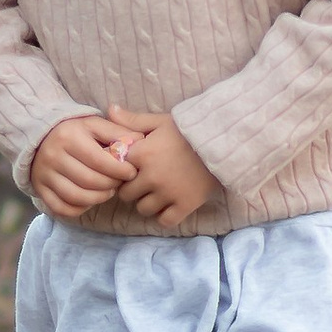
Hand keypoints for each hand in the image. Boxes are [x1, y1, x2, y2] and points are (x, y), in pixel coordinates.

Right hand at [29, 115, 140, 218]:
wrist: (40, 136)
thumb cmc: (75, 132)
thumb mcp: (95, 124)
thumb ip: (117, 132)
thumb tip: (140, 141)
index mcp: (69, 137)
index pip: (100, 161)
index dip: (121, 170)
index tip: (131, 172)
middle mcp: (53, 156)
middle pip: (90, 181)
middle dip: (111, 185)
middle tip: (120, 183)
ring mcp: (44, 175)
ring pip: (77, 197)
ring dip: (99, 198)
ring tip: (108, 191)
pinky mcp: (39, 189)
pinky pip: (62, 208)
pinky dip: (80, 208)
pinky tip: (90, 200)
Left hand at [111, 113, 219, 231]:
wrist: (222, 141)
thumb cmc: (188, 130)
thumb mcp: (159, 121)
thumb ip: (132, 120)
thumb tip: (109, 110)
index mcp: (141, 154)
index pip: (116, 171)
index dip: (121, 170)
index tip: (131, 168)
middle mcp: (151, 176)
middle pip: (126, 195)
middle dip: (132, 189)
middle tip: (143, 182)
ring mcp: (168, 193)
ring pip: (143, 209)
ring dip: (147, 203)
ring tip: (156, 192)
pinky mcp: (185, 205)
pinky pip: (165, 221)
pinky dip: (164, 215)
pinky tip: (168, 205)